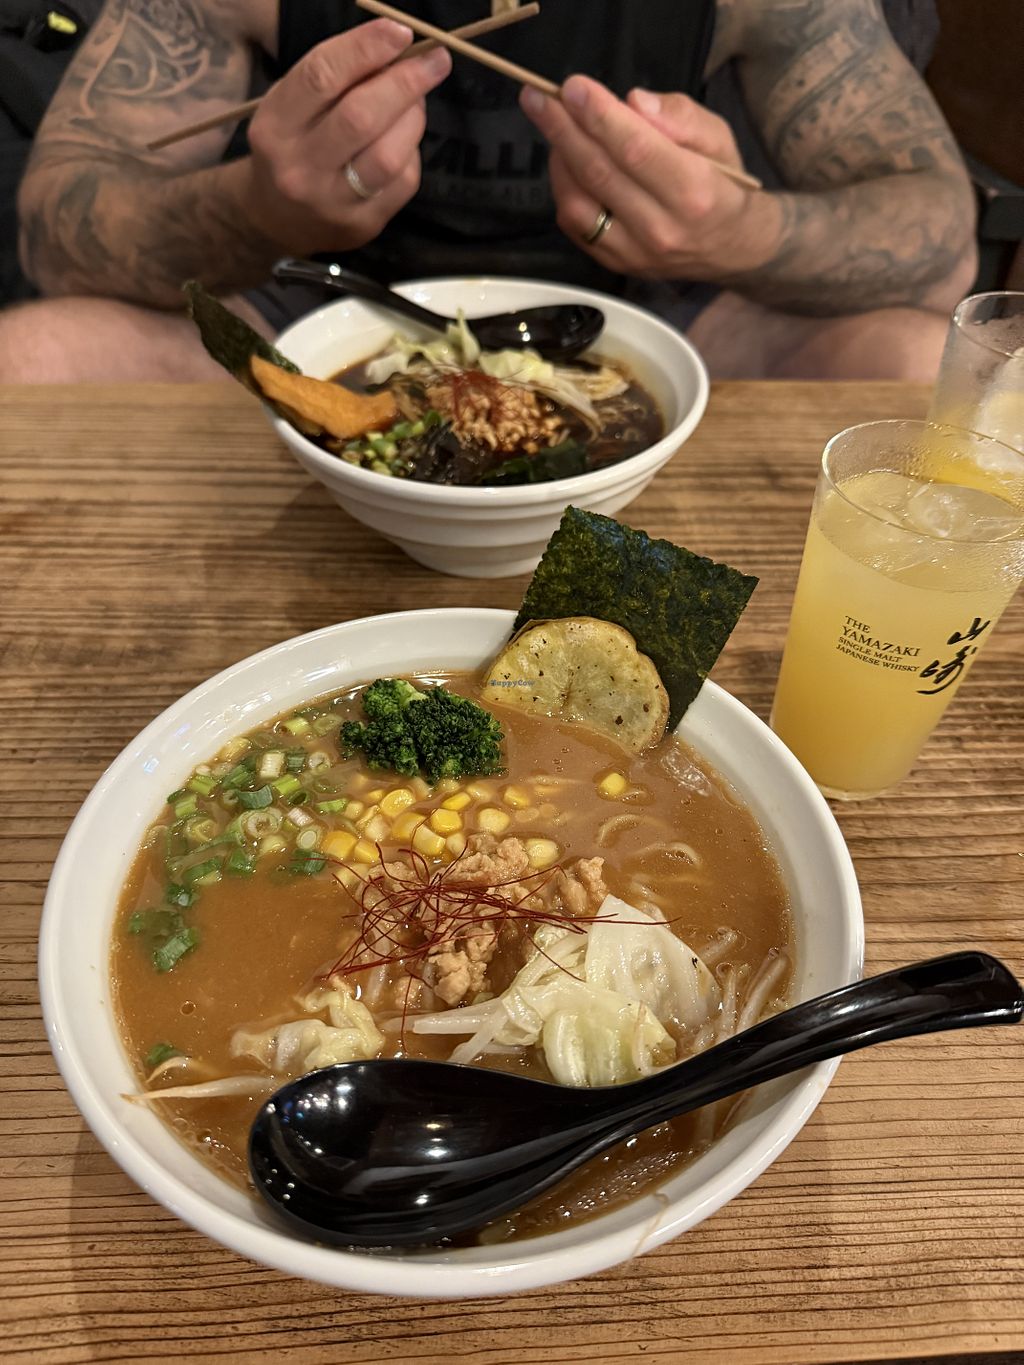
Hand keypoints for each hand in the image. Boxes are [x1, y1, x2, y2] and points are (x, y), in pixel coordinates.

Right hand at [243, 19, 450, 254]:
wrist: (276, 218)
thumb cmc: (292, 145)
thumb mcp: (293, 105)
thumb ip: (336, 78)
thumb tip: (395, 51)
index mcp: (276, 126)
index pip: (322, 77)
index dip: (365, 49)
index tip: (400, 33)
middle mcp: (300, 167)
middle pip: (361, 117)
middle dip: (405, 83)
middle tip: (436, 60)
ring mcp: (332, 202)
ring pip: (388, 155)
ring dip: (413, 118)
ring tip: (418, 100)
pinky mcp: (362, 224)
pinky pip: (402, 182)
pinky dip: (411, 151)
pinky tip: (404, 140)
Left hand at [520, 75, 777, 280]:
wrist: (733, 249)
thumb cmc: (724, 184)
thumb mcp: (719, 137)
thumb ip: (681, 117)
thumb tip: (634, 102)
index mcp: (693, 192)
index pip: (636, 150)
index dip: (600, 117)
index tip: (573, 87)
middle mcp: (660, 228)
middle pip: (600, 174)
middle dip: (564, 130)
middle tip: (538, 98)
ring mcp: (634, 253)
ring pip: (578, 204)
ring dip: (558, 160)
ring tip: (553, 125)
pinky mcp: (616, 264)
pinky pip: (575, 225)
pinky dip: (563, 189)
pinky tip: (564, 160)